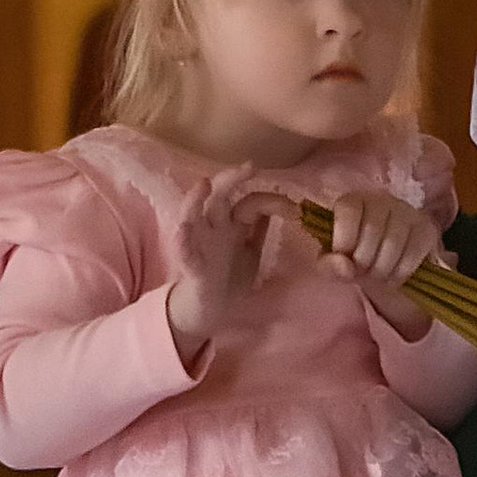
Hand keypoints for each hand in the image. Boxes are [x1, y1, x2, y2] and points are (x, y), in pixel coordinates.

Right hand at [165, 167, 281, 362]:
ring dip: (195, 199)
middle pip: (218, 196)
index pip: (249, 202)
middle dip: (231, 179)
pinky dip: (182, 241)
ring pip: (192, 215)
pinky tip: (182, 230)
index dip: (271, 201)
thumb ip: (260, 229)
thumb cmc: (230, 277)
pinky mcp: (192, 267)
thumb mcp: (251, 251)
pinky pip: (184, 252)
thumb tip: (279, 204)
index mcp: (230, 224)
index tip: (295, 209)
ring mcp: (200, 245)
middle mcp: (214, 228)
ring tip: (203, 184)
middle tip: (249, 166)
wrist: (211, 309)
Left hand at [312, 186, 448, 336]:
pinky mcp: (427, 229)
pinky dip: (401, 272)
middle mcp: (382, 200)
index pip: (349, 209)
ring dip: (382, 270)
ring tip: (378, 277)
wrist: (386, 267)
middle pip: (372, 229)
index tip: (345, 259)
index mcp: (355, 200)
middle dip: (364, 261)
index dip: (344, 239)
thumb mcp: (334, 263)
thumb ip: (328, 265)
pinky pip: (414, 252)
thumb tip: (345, 267)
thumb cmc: (356, 259)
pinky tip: (394, 278)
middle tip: (363, 273)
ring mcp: (407, 212)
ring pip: (393, 242)